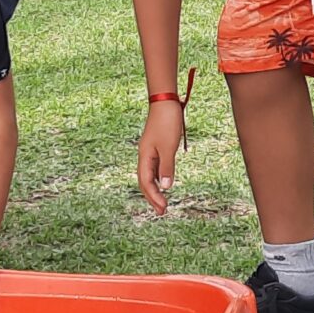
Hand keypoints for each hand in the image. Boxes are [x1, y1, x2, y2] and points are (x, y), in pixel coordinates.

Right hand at [137, 99, 185, 214]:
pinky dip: (159, 177)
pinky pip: (156, 166)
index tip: (163, 208)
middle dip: (153, 197)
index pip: (146, 182)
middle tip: (162, 211)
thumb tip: (165, 188)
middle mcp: (145, 155)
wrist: (166, 102)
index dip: (153, 196)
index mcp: (145, 156)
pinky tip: (165, 181)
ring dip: (156, 188)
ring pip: (150, 174)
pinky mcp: (157, 146)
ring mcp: (150, 150)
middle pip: (145, 181)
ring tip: (163, 201)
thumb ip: (167, 168)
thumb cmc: (167, 122)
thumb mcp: (168, 147)